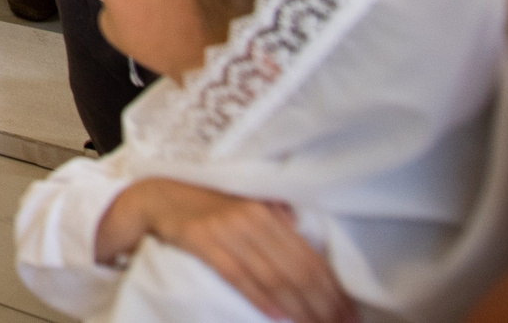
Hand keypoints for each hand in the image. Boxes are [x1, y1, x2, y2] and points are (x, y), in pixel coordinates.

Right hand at [117, 180, 353, 322]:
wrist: (157, 197)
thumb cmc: (204, 207)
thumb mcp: (243, 206)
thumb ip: (273, 217)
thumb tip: (301, 231)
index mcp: (268, 213)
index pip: (309, 256)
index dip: (333, 289)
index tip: (350, 314)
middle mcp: (251, 218)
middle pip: (296, 269)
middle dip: (322, 304)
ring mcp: (225, 229)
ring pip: (272, 275)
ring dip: (298, 307)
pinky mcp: (201, 240)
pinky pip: (237, 274)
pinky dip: (260, 297)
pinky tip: (277, 316)